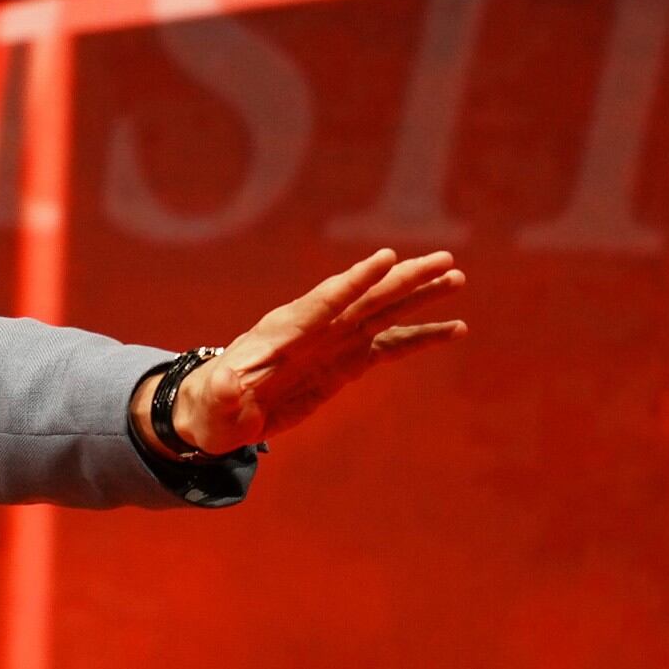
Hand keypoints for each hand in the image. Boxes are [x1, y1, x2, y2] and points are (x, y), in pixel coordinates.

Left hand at [166, 248, 466, 453]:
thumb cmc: (211, 404)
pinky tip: (455, 329)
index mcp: (284, 331)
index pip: (325, 301)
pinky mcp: (347, 362)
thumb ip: (223, 392)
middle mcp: (315, 328)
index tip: (387, 257)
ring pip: (384, 313)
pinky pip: (392, 346)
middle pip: (366, 298)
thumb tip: (225, 383)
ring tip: (457, 278)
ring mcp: (334, 343)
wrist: (218, 411)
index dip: (355, 280)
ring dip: (420, 296)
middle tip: (444, 259)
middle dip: (403, 279)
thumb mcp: (214, 402)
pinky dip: (422, 337)